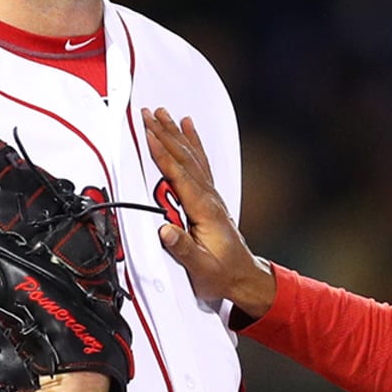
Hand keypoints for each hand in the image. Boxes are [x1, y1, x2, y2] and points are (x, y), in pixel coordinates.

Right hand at [142, 108, 275, 316]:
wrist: (243, 278)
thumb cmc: (222, 275)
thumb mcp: (201, 268)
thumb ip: (183, 249)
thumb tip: (165, 231)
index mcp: (205, 212)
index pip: (180, 176)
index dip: (164, 154)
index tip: (149, 135)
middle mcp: (209, 198)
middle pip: (185, 159)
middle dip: (165, 134)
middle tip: (148, 113)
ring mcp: (211, 196)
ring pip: (192, 157)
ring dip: (176, 133)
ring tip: (163, 113)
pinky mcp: (209, 198)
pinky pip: (200, 163)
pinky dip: (193, 143)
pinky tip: (188, 128)